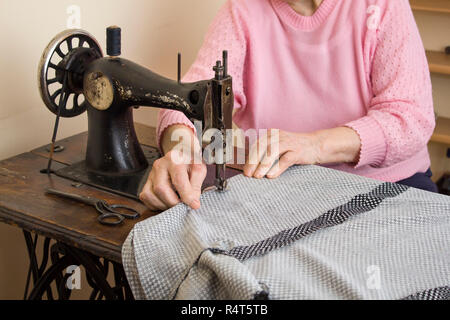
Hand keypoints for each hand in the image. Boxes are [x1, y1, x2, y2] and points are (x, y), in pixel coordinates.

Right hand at [139, 149, 206, 210]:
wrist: (180, 158)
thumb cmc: (189, 163)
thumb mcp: (199, 169)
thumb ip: (196, 184)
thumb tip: (193, 200)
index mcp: (174, 158)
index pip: (178, 179)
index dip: (187, 195)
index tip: (194, 205)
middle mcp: (160, 165)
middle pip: (161, 188)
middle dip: (174, 202)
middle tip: (184, 206)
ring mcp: (151, 174)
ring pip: (152, 195)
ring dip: (165, 205)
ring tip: (176, 204)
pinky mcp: (147, 183)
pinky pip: (147, 197)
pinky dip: (157, 204)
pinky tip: (167, 202)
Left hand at [243, 127, 360, 178]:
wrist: (317, 145)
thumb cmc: (294, 149)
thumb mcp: (278, 148)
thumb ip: (265, 154)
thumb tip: (250, 168)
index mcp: (271, 134)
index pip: (256, 145)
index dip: (249, 158)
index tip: (244, 170)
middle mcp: (278, 136)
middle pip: (262, 147)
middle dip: (253, 161)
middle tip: (248, 174)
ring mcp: (289, 142)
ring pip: (272, 152)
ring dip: (263, 165)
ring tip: (257, 176)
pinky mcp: (298, 150)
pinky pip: (285, 159)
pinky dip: (277, 167)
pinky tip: (271, 176)